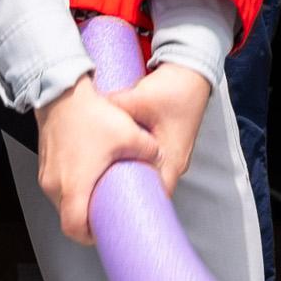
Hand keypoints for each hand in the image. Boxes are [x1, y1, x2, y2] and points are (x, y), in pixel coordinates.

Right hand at [32, 73, 160, 245]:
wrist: (61, 90)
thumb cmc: (88, 114)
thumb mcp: (128, 134)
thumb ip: (149, 150)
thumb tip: (158, 158)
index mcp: (75, 186)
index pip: (74, 229)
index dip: (88, 237)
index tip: (102, 233)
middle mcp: (56, 184)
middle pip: (68, 217)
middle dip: (86, 219)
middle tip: (105, 214)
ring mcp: (47, 173)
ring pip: (61, 200)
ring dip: (78, 201)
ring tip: (98, 191)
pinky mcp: (44, 161)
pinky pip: (56, 184)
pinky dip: (71, 185)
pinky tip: (87, 173)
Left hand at [110, 61, 216, 197]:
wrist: (190, 72)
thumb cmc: (174, 89)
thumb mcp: (141, 98)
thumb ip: (115, 109)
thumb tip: (90, 118)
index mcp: (172, 158)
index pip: (157, 195)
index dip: (137, 205)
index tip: (114, 208)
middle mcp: (175, 161)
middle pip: (150, 190)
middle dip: (128, 194)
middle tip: (101, 195)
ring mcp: (171, 154)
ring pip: (149, 176)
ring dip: (130, 179)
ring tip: (104, 181)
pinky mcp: (165, 144)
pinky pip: (148, 163)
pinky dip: (133, 165)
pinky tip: (115, 161)